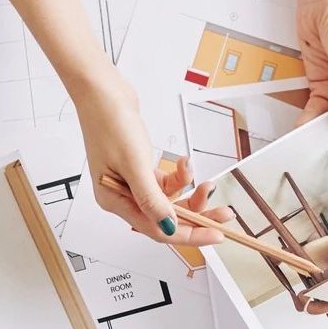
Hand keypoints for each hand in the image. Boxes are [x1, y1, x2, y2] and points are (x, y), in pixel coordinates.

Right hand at [77, 72, 232, 245]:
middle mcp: (122, 196)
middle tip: (223, 213)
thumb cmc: (110, 125)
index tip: (214, 234)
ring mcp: (131, 183)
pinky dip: (179, 175)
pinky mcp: (139, 169)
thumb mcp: (135, 165)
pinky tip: (183, 162)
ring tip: (206, 182)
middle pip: (164, 217)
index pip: (155, 229)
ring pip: (168, 200)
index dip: (187, 234)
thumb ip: (152, 199)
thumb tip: (167, 226)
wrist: (104, 93)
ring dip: (189, 191)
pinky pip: (165, 182)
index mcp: (114, 201)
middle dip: (196, 215)